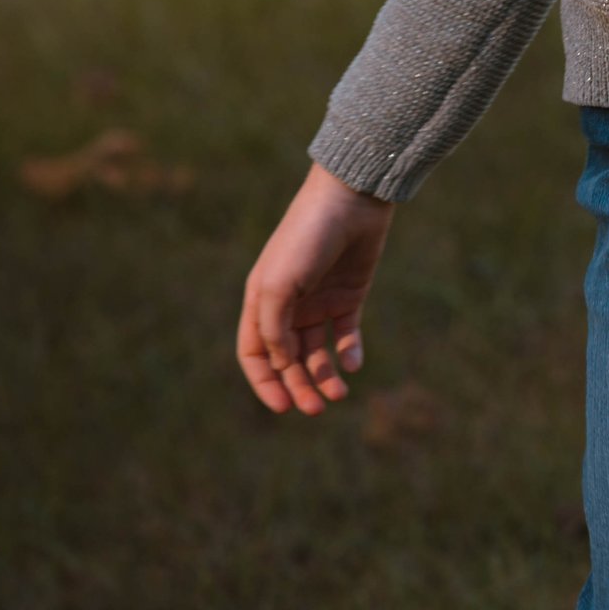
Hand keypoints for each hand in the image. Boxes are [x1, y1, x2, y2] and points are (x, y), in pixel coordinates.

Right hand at [237, 163, 393, 416]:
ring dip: (325, 376)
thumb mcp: (279, 285)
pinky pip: (347, 334)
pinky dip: (349, 352)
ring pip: (317, 352)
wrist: (351, 199)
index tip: (282, 407)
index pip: (255, 354)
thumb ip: (274, 328)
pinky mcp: (350, 295)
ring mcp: (320, 301)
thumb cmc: (306, 238)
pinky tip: (353, 363)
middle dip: (299, 386)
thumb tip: (281, 364)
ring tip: (339, 394)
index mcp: (261, 302)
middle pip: (289, 360)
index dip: (264, 382)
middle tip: (316, 409)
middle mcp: (289, 306)